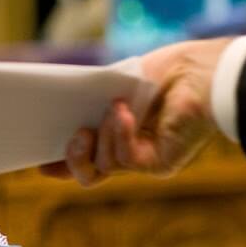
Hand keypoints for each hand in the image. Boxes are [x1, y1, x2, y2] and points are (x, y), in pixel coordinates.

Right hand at [40, 37, 230, 187]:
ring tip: (117, 106)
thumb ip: (90, 108)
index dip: (63, 163)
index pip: (87, 157)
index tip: (41, 164)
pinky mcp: (160, 163)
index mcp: (121, 134)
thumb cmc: (165, 72)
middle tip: (73, 136)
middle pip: (89, 174)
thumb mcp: (114, 89)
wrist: (204, 72)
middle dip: (73, 158)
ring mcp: (146, 160)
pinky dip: (120, 134)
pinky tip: (124, 112)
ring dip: (104, 134)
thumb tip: (65, 123)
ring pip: (103, 165)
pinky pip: (124, 160)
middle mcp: (133, 152)